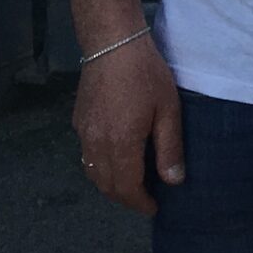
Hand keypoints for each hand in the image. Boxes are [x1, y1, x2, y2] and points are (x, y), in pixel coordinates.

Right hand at [72, 34, 183, 215]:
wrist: (112, 44)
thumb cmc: (146, 74)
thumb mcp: (168, 110)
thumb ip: (170, 148)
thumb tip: (173, 181)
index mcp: (120, 144)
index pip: (126, 187)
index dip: (139, 202)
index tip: (153, 208)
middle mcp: (96, 143)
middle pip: (106, 185)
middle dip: (125, 198)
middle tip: (144, 199)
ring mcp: (83, 133)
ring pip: (92, 172)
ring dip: (110, 184)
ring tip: (132, 184)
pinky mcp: (78, 121)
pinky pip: (86, 155)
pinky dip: (100, 167)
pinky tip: (116, 159)